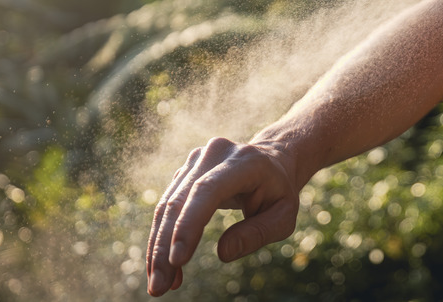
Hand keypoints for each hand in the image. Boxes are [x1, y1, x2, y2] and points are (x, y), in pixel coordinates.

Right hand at [146, 137, 299, 296]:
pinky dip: (163, 239)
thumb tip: (223, 254)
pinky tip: (166, 267)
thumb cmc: (279, 192)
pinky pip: (167, 207)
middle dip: (165, 248)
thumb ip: (258, 232)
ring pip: (167, 206)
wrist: (272, 161)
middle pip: (180, 201)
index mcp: (245, 161)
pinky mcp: (185, 172)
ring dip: (158, 248)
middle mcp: (215, 154)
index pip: (208, 190)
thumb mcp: (283, 215)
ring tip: (159, 285)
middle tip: (159, 288)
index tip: (178, 260)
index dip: (189, 224)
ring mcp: (196, 160)